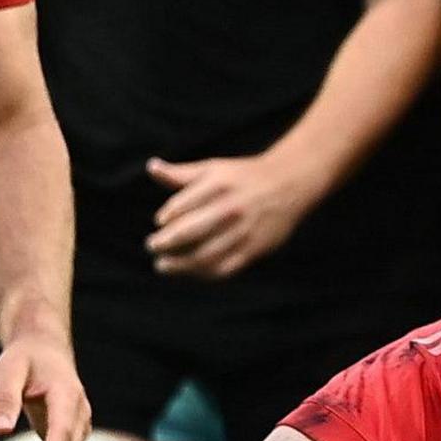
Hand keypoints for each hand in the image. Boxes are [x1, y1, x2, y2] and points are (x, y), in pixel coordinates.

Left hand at [145, 148, 322, 278]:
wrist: (288, 186)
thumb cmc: (243, 177)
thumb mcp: (213, 169)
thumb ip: (181, 174)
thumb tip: (152, 167)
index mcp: (218, 185)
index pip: (182, 206)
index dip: (166, 217)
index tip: (159, 223)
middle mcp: (231, 208)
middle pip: (190, 231)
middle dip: (165, 243)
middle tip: (151, 247)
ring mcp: (243, 231)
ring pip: (204, 255)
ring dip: (179, 264)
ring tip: (163, 266)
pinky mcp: (254, 249)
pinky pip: (223, 268)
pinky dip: (202, 273)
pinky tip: (190, 271)